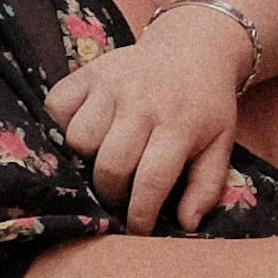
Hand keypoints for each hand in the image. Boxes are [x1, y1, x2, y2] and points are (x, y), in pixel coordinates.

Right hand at [52, 6, 255, 230]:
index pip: (151, 181)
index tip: (136, 230)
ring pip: (79, 140)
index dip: (139, 215)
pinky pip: (57, 108)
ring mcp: (112, 85)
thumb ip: (207, 187)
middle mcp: (143, 103)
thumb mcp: (220, 144)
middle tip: (119, 195)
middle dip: (111, 193)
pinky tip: (85, 131)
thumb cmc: (205, 105)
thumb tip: (186, 225)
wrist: (193, 48)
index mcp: (180, 125)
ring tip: (103, 158)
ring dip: (86, 159)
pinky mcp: (89, 72)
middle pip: (109, 165)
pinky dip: (62, 125)